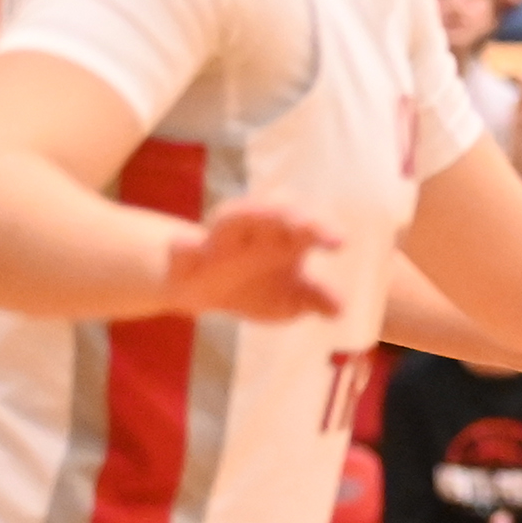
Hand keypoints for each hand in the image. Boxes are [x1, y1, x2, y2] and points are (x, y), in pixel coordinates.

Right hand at [160, 199, 342, 320]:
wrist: (202, 290)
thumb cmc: (254, 284)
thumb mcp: (289, 298)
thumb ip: (314, 299)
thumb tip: (338, 309)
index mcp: (281, 237)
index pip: (305, 226)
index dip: (322, 230)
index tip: (339, 243)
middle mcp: (252, 229)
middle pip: (271, 213)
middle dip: (288, 216)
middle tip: (305, 228)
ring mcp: (218, 238)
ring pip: (230, 219)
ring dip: (245, 218)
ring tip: (250, 226)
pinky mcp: (184, 253)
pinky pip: (181, 248)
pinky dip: (184, 246)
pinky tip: (188, 245)